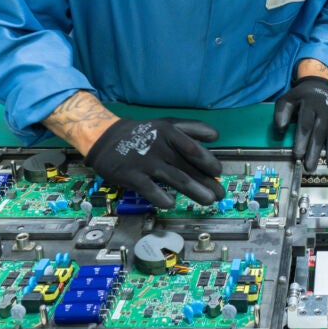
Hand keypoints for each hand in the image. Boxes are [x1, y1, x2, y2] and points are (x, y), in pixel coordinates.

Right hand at [84, 118, 224, 207]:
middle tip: (220, 193)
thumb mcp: (167, 124)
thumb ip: (191, 128)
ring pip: (176, 179)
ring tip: (209, 201)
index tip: (218, 171)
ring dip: (195, 191)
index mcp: (170, 133)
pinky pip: (150, 190)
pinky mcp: (133, 176)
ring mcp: (147, 162)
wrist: (107, 138)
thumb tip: (216, 136)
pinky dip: (162, 198)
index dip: (209, 161)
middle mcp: (161, 147)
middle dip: (207, 181)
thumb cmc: (144, 133)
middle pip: (189, 167)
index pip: (194, 148)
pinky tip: (171, 204)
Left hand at [273, 76, 327, 171]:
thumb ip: (281, 113)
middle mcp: (325, 110)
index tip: (297, 156)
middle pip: (320, 133)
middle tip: (310, 167)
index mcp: (309, 105)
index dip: (302, 141)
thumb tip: (280, 129)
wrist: (320, 85)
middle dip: (315, 151)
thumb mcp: (287, 99)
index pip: (306, 125)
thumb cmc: (301, 97)